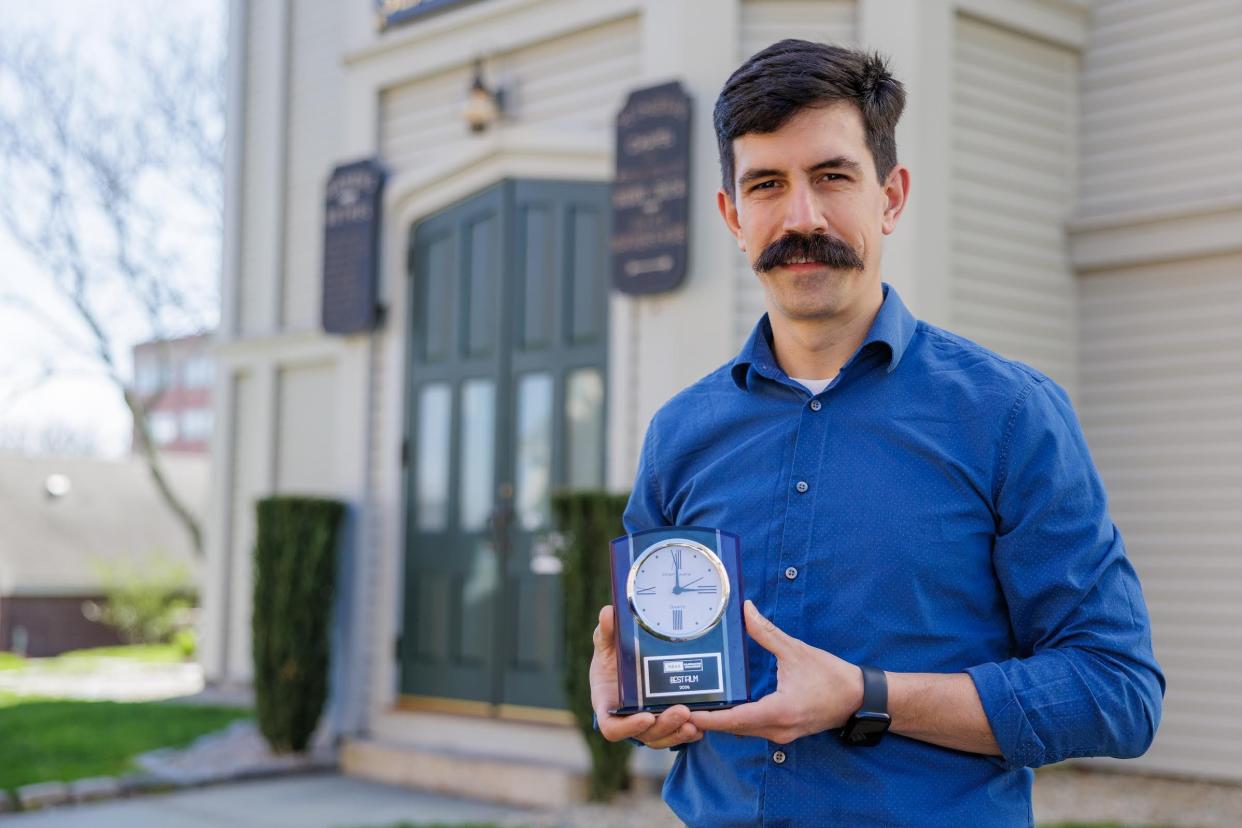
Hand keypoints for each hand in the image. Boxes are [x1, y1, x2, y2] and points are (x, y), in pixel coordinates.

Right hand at [590, 604, 703, 748]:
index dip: (628, 727)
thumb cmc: (611, 658)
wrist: (625, 664)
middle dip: (664, 726)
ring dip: (677, 733)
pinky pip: (672, 735)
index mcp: (608, 705)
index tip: (646, 717)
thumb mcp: (606, 644)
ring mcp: (645, 724)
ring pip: (660, 738)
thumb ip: (606, 632)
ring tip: (693, 723)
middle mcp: (626, 719)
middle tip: (682, 712)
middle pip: (644, 734)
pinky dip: (685, 734)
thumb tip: (607, 613)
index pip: (612, 728)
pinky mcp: (661, 723)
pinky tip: (699, 727)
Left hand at [689, 600, 864, 744]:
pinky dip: (735, 721)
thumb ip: (767, 632)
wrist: (860, 699)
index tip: (687, 712)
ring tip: (694, 706)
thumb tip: (746, 609)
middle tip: (679, 707)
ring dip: (720, 722)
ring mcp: (780, 734)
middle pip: (734, 728)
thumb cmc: (831, 677)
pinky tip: (721, 708)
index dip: (709, 717)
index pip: (735, 719)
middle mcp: (777, 729)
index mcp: (779, 711)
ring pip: (742, 731)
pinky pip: (752, 730)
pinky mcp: (783, 732)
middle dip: (707, 719)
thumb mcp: (796, 651)